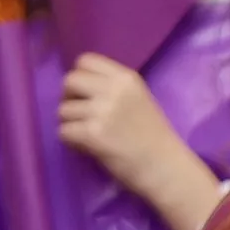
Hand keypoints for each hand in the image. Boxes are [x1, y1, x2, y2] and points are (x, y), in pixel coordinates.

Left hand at [55, 53, 224, 229]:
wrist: (166, 168)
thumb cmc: (152, 137)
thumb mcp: (137, 99)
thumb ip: (111, 88)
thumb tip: (75, 86)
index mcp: (126, 78)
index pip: (85, 60)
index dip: (79, 77)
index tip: (86, 95)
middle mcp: (114, 90)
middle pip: (68, 81)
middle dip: (69, 99)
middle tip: (81, 115)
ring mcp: (103, 111)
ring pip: (62, 110)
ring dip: (70, 124)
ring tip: (88, 135)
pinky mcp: (94, 134)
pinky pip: (63, 131)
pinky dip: (70, 141)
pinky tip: (86, 147)